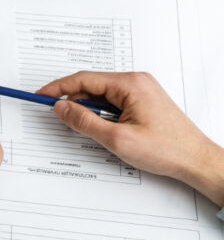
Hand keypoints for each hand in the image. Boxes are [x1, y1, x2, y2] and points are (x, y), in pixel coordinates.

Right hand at [37, 71, 223, 206]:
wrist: (197, 160)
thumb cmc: (167, 150)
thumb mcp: (117, 138)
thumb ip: (84, 121)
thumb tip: (61, 108)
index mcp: (130, 84)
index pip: (83, 79)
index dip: (58, 88)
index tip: (41, 96)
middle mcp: (135, 81)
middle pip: (91, 86)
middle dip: (73, 102)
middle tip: (59, 118)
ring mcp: (140, 90)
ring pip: (101, 95)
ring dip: (89, 110)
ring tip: (90, 131)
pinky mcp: (143, 101)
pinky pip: (113, 101)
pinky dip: (102, 113)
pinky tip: (103, 129)